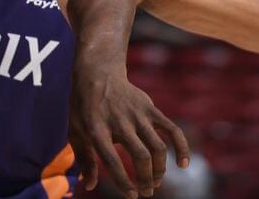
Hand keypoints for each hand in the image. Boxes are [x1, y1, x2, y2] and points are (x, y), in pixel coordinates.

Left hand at [68, 70, 188, 197]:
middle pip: (140, 155)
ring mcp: (137, 114)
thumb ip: (84, 159)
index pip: (112, 160)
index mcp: (96, 128)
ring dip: (160, 169)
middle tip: (146, 191)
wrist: (97, 73)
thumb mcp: (76, 130)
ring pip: (157, 147)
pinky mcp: (150, 109)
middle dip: (146, 178)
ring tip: (155, 182)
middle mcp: (119, 121)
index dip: (124, 181)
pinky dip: (181, 147)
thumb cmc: (84, 108)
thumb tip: (90, 185)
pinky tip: (183, 165)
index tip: (132, 195)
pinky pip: (172, 130)